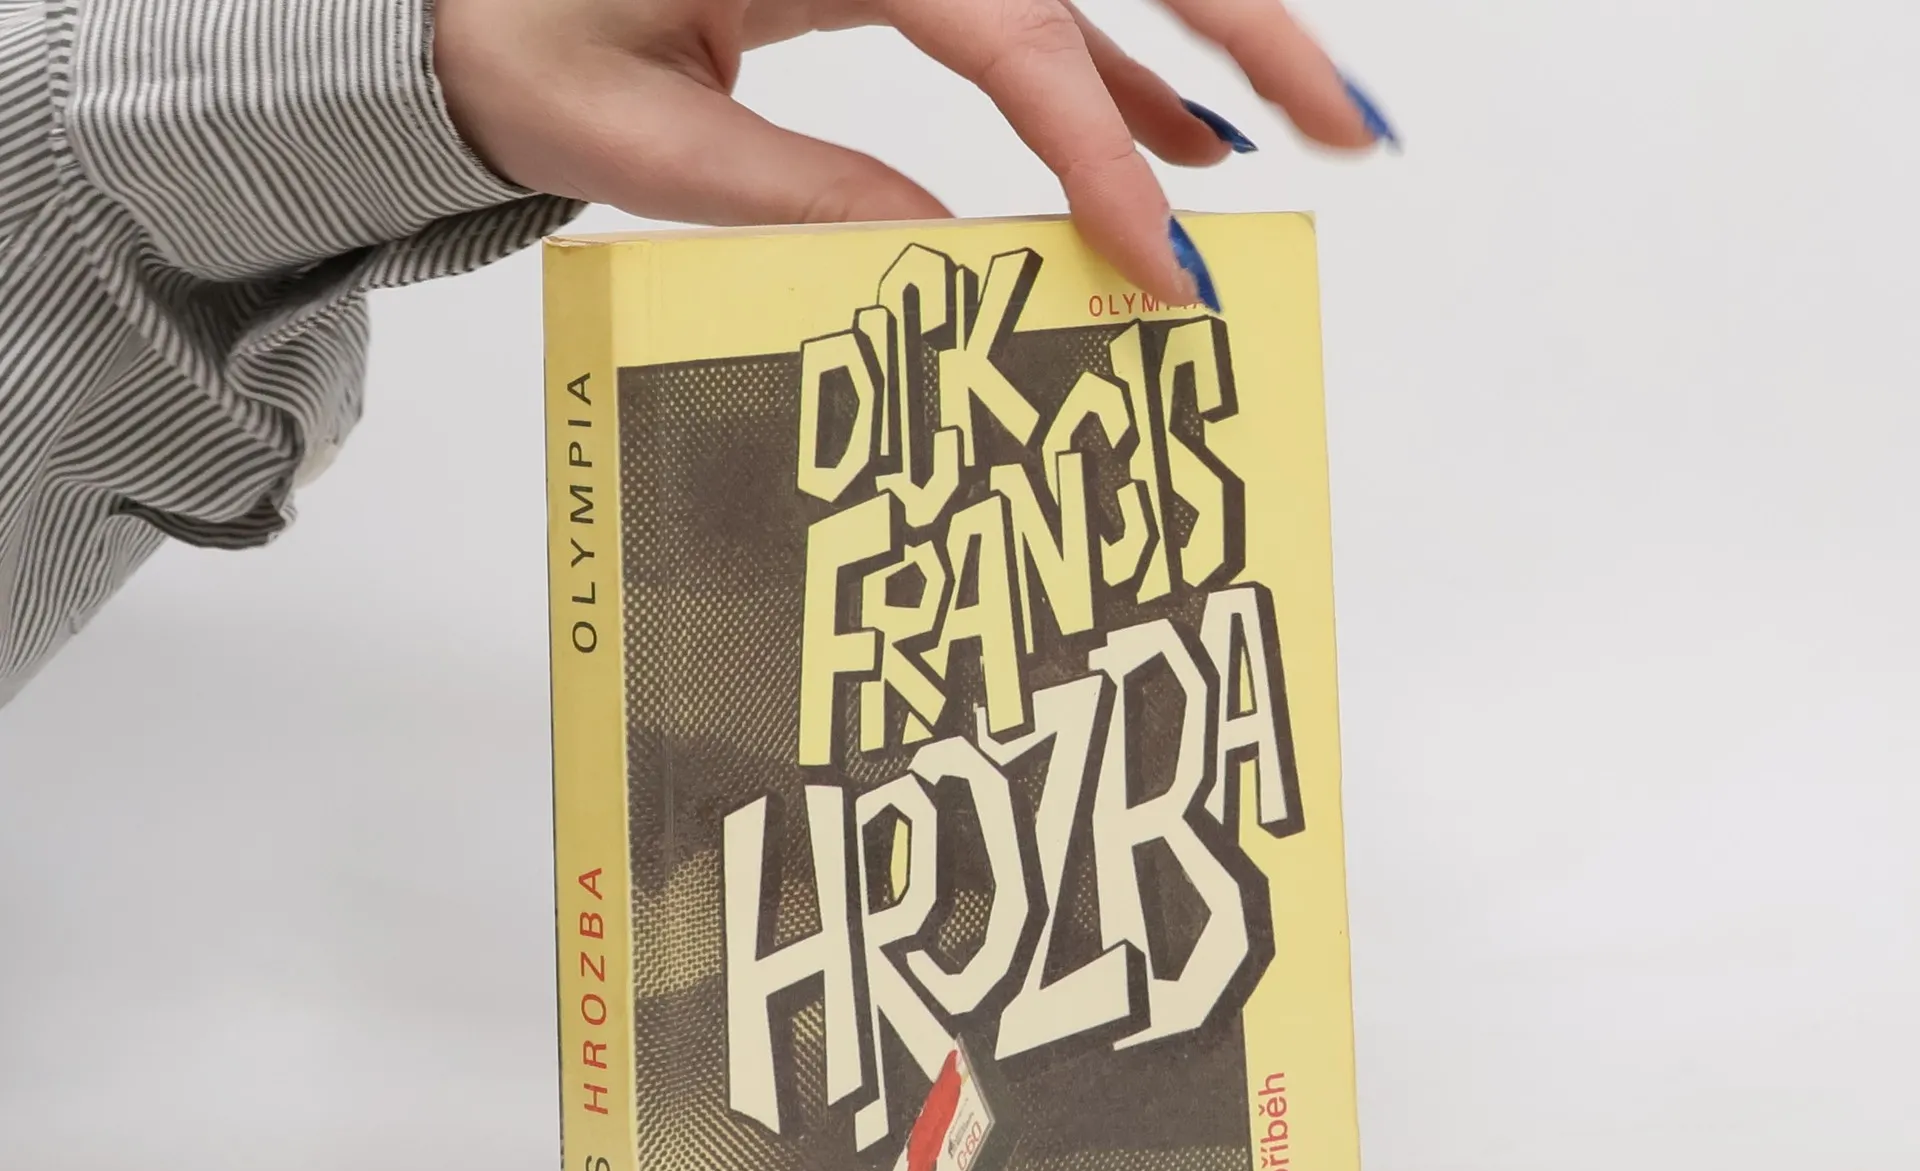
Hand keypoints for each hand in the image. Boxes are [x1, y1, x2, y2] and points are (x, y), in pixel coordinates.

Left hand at [433, 0, 1387, 306]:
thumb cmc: (503, 31)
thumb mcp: (612, 126)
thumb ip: (777, 184)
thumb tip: (946, 259)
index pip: (1002, 19)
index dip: (1095, 134)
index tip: (1159, 249)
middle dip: (1240, 25)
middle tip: (1350, 127)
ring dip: (1209, 43)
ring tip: (1314, 132)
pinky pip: (1032, 5)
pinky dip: (1115, 69)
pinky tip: (1185, 135)